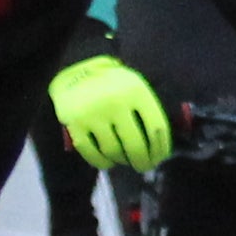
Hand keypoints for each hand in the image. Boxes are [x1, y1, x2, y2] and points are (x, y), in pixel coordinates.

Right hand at [46, 52, 169, 172]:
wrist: (74, 68)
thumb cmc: (112, 82)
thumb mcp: (134, 85)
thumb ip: (147, 109)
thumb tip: (160, 145)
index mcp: (136, 91)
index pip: (157, 128)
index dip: (160, 148)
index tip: (159, 158)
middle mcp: (115, 102)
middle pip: (136, 145)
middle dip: (143, 161)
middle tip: (143, 166)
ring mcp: (93, 114)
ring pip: (114, 152)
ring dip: (122, 160)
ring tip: (124, 160)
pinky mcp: (75, 125)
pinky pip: (92, 155)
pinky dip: (102, 163)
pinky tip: (108, 161)